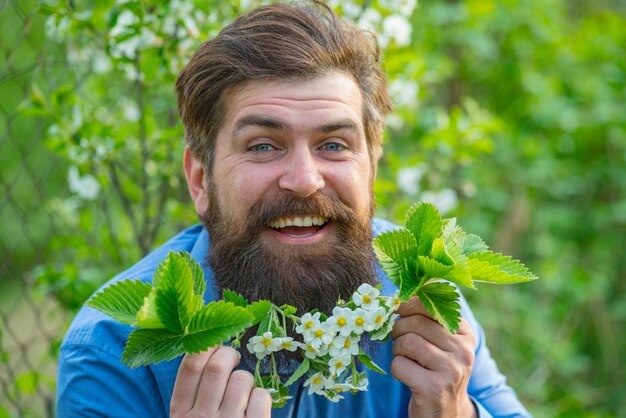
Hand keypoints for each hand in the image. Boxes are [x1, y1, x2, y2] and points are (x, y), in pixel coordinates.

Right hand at [170, 346, 271, 417]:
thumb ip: (193, 394)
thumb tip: (209, 347)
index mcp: (180, 414)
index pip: (189, 367)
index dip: (205, 347)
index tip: (214, 343)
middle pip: (218, 367)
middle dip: (229, 355)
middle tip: (233, 359)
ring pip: (242, 379)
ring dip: (246, 379)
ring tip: (242, 393)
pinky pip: (261, 397)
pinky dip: (261, 397)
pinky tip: (254, 409)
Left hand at [390, 296, 477, 417]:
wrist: (446, 412)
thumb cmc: (436, 370)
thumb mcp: (441, 343)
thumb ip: (428, 320)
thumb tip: (401, 295)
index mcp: (466, 334)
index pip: (432, 307)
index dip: (408, 305)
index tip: (398, 310)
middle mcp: (463, 350)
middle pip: (416, 323)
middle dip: (399, 330)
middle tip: (398, 340)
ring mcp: (451, 370)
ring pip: (407, 343)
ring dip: (397, 350)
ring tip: (404, 358)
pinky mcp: (435, 388)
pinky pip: (400, 365)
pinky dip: (396, 369)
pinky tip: (407, 376)